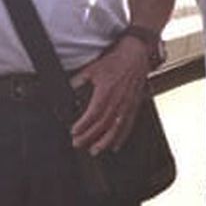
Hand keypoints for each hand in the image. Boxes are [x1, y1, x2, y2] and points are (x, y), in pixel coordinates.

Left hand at [69, 36, 151, 152]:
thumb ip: (79, 80)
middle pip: (102, 125)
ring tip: (95, 150)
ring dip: (105, 141)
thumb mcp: (93, 68)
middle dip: (89, 136)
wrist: (136, 55)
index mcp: (106, 92)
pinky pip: (128, 125)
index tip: (73, 132)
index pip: (93, 114)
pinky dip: (122, 137)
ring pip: (116, 129)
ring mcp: (127, 105)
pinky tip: (115, 145)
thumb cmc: (115, 61)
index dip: (82, 125)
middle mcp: (117, 101)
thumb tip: (69, 87)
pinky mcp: (134, 106)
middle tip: (78, 144)